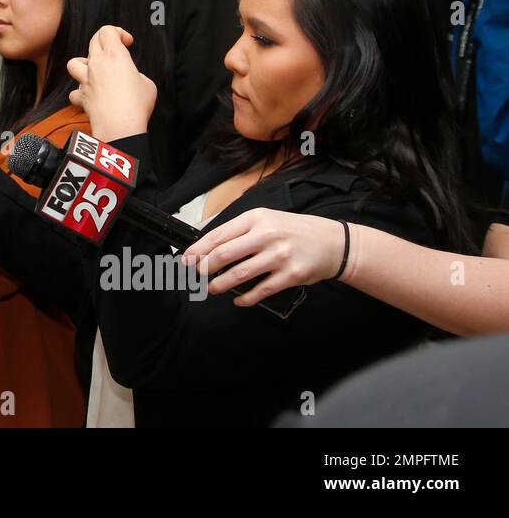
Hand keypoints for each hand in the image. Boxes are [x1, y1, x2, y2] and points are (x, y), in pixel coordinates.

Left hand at [67, 25, 155, 141]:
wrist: (120, 128)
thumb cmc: (136, 106)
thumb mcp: (147, 83)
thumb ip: (135, 75)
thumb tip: (129, 79)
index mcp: (115, 56)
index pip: (107, 30)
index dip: (118, 33)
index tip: (127, 43)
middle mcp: (97, 64)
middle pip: (93, 41)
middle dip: (104, 42)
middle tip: (115, 52)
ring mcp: (86, 80)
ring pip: (74, 62)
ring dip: (83, 64)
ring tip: (95, 72)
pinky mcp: (82, 97)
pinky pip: (74, 91)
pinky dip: (80, 93)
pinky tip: (89, 96)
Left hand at [180, 207, 346, 306]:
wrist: (332, 242)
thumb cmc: (293, 231)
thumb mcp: (265, 219)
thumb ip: (239, 230)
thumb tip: (207, 242)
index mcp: (256, 219)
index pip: (218, 235)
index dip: (198, 250)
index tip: (186, 259)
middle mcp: (266, 235)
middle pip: (224, 254)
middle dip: (204, 267)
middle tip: (197, 275)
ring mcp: (279, 256)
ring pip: (239, 274)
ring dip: (220, 284)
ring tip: (212, 288)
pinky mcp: (290, 275)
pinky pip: (261, 290)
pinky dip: (245, 298)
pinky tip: (238, 299)